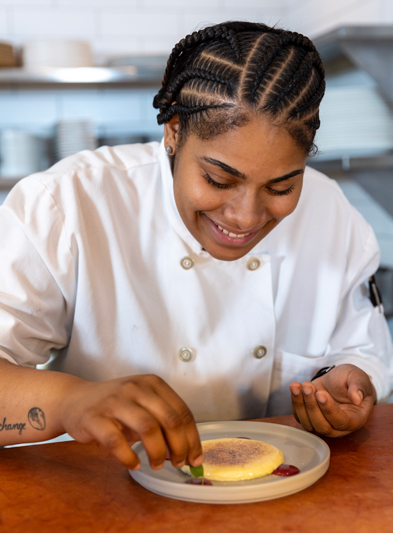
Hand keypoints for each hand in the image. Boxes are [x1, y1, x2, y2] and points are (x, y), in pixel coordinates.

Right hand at [59, 374, 202, 470]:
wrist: (74, 399)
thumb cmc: (115, 405)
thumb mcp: (142, 404)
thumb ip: (162, 421)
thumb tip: (185, 451)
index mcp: (153, 383)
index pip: (182, 412)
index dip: (192, 438)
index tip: (195, 458)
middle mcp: (136, 388)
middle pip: (170, 420)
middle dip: (180, 447)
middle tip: (178, 463)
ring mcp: (115, 401)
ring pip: (148, 428)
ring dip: (157, 452)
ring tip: (156, 464)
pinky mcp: (95, 417)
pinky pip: (117, 442)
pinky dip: (129, 457)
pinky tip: (134, 464)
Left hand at [289, 364, 375, 436]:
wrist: (339, 379)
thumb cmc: (352, 380)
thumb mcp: (358, 378)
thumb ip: (359, 387)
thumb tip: (357, 398)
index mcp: (355, 419)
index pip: (341, 421)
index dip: (329, 409)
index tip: (321, 394)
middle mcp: (339, 427)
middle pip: (322, 426)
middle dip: (312, 406)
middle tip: (308, 387)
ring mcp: (322, 424)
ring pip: (308, 423)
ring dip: (301, 404)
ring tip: (298, 386)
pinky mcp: (309, 418)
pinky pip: (299, 416)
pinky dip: (295, 402)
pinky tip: (295, 388)